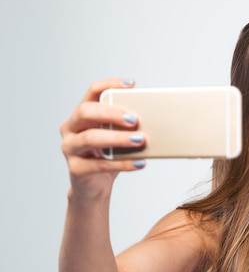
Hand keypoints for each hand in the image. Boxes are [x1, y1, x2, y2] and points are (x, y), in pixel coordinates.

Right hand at [60, 78, 146, 199]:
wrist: (93, 187)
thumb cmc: (106, 157)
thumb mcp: (117, 138)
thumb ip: (127, 127)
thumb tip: (155, 120)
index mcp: (82, 116)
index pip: (93, 92)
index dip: (110, 84)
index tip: (131, 84)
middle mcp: (71, 128)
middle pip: (86, 112)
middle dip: (112, 113)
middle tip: (135, 119)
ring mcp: (70, 148)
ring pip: (91, 138)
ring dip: (118, 138)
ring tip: (140, 140)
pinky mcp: (76, 169)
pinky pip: (100, 165)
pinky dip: (123, 163)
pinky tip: (139, 163)